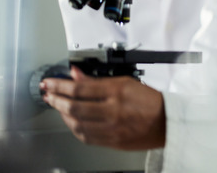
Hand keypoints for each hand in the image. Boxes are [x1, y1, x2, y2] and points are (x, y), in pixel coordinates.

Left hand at [42, 66, 165, 149]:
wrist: (167, 122)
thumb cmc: (151, 101)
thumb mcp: (126, 82)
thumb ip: (98, 80)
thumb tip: (76, 75)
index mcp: (118, 91)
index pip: (80, 88)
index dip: (59, 85)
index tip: (50, 82)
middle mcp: (113, 110)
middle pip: (74, 106)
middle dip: (56, 99)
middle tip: (48, 94)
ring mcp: (112, 127)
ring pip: (76, 123)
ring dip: (62, 115)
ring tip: (58, 107)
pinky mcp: (112, 141)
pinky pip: (85, 136)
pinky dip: (74, 128)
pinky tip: (71, 122)